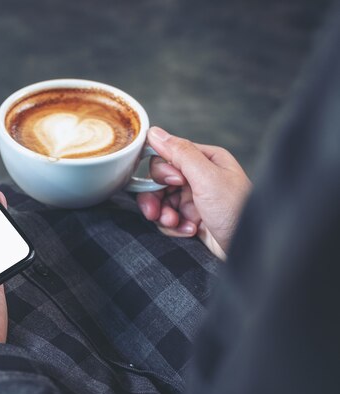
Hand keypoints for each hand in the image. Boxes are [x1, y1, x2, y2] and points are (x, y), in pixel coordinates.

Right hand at [137, 127, 250, 258]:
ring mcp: (195, 200)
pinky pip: (168, 219)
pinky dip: (174, 227)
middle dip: (156, 198)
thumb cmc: (237, 211)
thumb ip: (180, 153)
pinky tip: (189, 231)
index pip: (167, 157)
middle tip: (159, 212)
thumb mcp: (207, 177)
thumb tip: (155, 132)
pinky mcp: (192, 220)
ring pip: (161, 201)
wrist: (248, 250)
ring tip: (175, 224)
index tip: (172, 183)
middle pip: (159, 181)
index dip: (162, 172)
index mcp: (206, 160)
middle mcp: (200, 178)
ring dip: (164, 215)